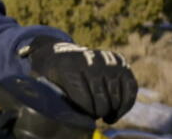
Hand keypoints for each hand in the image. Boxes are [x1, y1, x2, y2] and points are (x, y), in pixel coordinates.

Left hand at [19, 36, 137, 122]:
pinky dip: (125, 104)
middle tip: (90, 115)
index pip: (85, 103)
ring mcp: (106, 60)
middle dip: (96, 113)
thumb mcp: (41, 84)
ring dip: (110, 111)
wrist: (59, 53)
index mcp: (69, 67)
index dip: (84, 115)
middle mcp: (90, 61)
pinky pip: (130, 89)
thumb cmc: (50, 75)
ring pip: (116, 98)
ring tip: (101, 115)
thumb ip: (46, 99)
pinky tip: (114, 112)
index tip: (79, 116)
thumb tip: (48, 117)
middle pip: (102, 102)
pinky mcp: (120, 62)